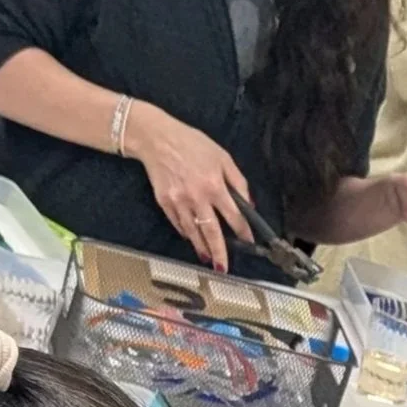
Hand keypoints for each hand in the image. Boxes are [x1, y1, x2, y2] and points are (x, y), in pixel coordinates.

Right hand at [128, 106, 252, 273]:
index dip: (243, 231)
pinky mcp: (164, 202)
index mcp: (215, 185)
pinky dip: (186, 233)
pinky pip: (178, 223)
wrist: (156, 138)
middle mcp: (197, 197)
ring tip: (209, 259)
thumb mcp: (222, 157)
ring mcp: (179, 202)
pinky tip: (192, 239)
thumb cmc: (192, 144)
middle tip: (224, 268)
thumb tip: (249, 205)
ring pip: (193, 232)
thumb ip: (238, 181)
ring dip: (202, 248)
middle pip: (212, 232)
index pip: (234, 216)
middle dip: (220, 252)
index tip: (249, 242)